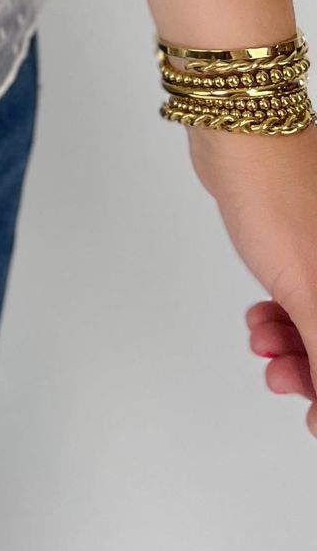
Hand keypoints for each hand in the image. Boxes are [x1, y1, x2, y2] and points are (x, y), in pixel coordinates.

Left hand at [187, 119, 316, 436]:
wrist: (240, 130)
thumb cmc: (280, 197)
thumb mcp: (312, 295)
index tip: (314, 419)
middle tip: (284, 380)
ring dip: (298, 346)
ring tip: (264, 347)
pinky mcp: (310, 242)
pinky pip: (309, 297)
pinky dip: (287, 317)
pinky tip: (262, 322)